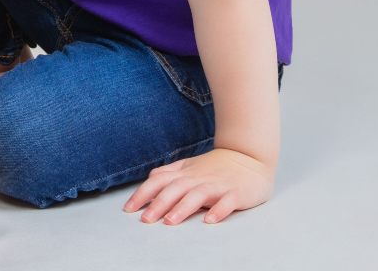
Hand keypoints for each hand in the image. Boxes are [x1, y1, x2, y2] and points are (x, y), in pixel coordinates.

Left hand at [123, 148, 274, 224]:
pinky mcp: (236, 193)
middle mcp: (198, 178)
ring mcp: (217, 185)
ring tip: (170, 221)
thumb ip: (170, 172)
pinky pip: (226, 203)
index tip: (128, 208)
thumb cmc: (215, 166)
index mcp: (185, 172)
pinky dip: (218, 211)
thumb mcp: (189, 166)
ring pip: (197, 195)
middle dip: (158, 204)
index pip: (159, 181)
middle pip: (175, 189)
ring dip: (183, 208)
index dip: (143, 193)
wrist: (248, 156)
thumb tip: (149, 179)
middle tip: (145, 219)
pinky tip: (209, 220)